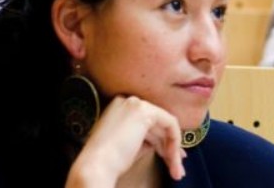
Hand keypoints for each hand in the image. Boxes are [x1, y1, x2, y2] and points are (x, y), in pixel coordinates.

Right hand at [66, 96, 185, 187]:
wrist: (97, 166)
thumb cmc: (109, 161)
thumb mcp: (130, 145)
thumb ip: (145, 138)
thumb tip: (165, 143)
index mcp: (119, 108)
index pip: (148, 123)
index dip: (161, 140)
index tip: (170, 157)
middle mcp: (127, 101)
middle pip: (157, 125)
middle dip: (169, 147)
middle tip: (176, 167)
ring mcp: (136, 104)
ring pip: (166, 126)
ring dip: (173, 150)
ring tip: (176, 171)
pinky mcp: (145, 111)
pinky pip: (170, 124)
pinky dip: (175, 141)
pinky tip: (174, 158)